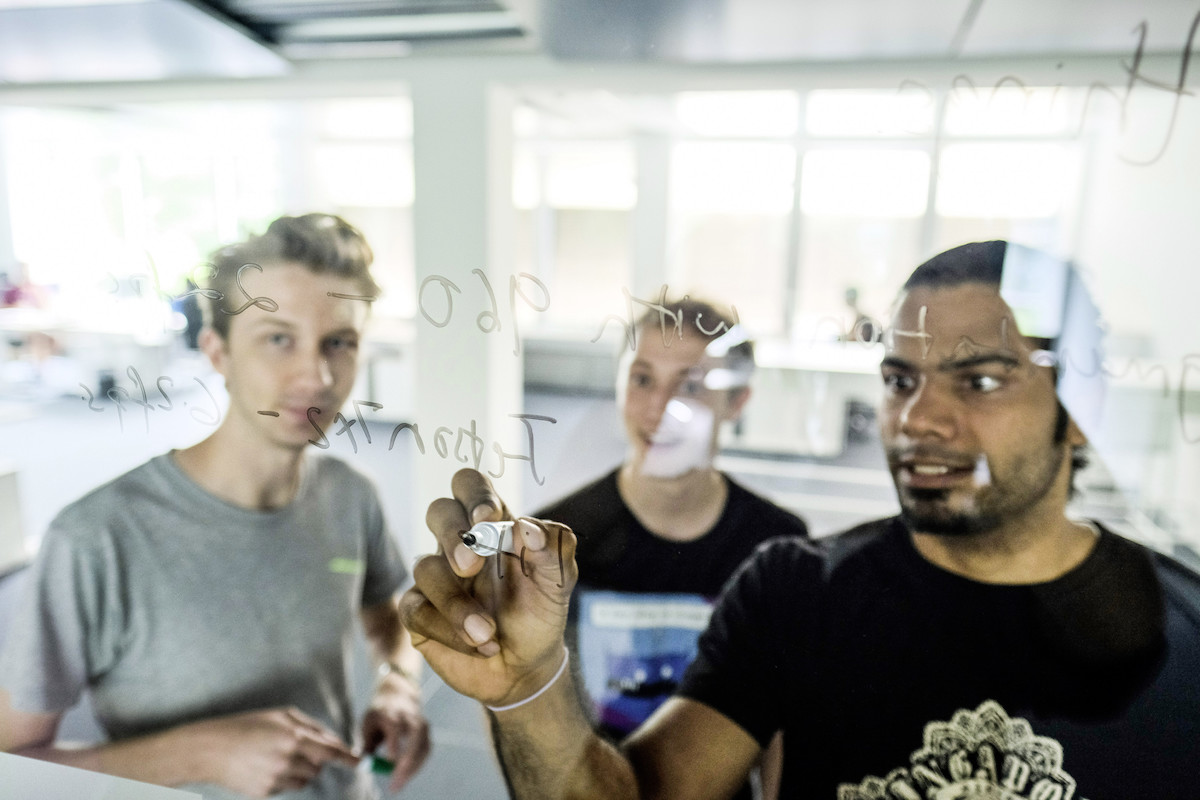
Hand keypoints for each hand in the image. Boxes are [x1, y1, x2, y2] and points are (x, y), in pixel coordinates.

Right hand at [181, 707, 357, 797]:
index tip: (360, 762)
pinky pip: (286, 788)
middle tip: (295, 749)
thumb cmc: (247, 726)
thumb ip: (310, 727)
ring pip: (304, 780)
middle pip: (319, 768)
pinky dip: (282, 779)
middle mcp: (287, 760)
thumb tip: (332, 740)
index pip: (331, 752)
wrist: (211, 749)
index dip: (347, 758)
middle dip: (315, 760)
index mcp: (293, 738)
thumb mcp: (281, 716)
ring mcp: (276, 779)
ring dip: (300, 771)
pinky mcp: (265, 793)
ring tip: (277, 757)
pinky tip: (264, 767)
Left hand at [360, 676, 430, 792]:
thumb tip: (365, 766)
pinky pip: (425, 751)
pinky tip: (405, 777)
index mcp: (391, 712)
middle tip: (395, 780)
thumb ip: (366, 744)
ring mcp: (421, 723)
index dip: (394, 743)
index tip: (389, 761)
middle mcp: (410, 716)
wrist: (397, 696)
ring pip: (423, 747)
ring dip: (413, 768)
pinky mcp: (427, 732)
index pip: (396, 726)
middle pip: (415, 737)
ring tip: (398, 785)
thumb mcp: (368, 724)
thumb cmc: (379, 714)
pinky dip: (417, 766)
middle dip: (408, 760)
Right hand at [399, 468, 576, 707]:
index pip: (471, 485)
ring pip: (425, 567)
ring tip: (488, 632)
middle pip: (438, 511)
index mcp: (492, 526)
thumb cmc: (539, 615)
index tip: (488, 519)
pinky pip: (415, 609)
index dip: (474, 494)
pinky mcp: (419, 611)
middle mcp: (459, 544)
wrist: (525, 669)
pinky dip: (447, 629)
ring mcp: (436, 576)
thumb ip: (554, 551)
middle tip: (471, 567)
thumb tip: (527, 527)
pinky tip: (477, 644)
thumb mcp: (558, 584)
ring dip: (456, 603)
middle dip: (452, 537)